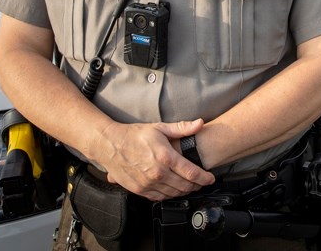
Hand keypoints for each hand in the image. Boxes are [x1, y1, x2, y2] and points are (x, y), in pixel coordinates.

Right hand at [90, 119, 214, 200]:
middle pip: (185, 186)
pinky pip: (159, 198)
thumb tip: (200, 123)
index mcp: (165, 157)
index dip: (204, 178)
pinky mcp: (139, 190)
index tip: (211, 178)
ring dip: (184, 191)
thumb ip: (182, 128)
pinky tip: (173, 190)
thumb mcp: (159, 128)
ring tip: (190, 186)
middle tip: (202, 182)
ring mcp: (148, 184)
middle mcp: (158, 173)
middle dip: (197, 185)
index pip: (192, 173)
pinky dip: (169, 195)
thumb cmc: (134, 135)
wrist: (109, 144)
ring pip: (173, 194)